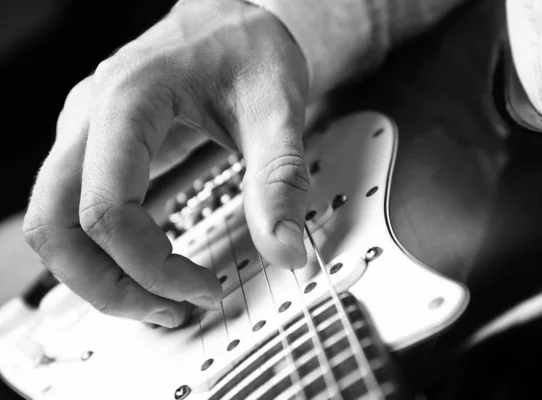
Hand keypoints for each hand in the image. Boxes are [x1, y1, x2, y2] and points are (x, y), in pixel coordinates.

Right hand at [23, 0, 309, 327]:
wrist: (234, 19)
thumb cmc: (250, 49)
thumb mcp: (277, 107)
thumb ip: (281, 178)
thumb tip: (286, 249)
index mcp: (128, 101)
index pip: (107, 209)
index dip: (152, 266)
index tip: (205, 287)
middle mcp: (90, 117)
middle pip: (54, 227)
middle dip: (108, 287)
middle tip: (169, 313)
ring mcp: (85, 132)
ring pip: (54, 225)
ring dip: (99, 278)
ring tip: (161, 304)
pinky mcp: (97, 148)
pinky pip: (76, 212)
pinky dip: (103, 254)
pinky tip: (149, 270)